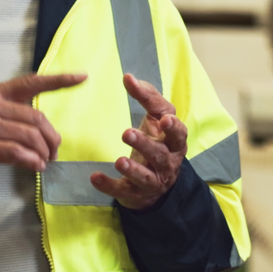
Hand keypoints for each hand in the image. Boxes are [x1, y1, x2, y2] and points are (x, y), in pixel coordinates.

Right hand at [0, 73, 87, 188]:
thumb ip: (8, 115)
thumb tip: (39, 130)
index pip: (31, 82)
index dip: (59, 80)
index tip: (82, 77)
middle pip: (37, 116)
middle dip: (52, 137)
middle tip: (54, 152)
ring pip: (30, 135)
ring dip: (43, 152)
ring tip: (44, 163)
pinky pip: (17, 152)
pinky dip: (31, 161)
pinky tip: (35, 167)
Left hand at [91, 74, 186, 209]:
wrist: (155, 185)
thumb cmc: (156, 143)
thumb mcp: (156, 120)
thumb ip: (148, 98)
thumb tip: (129, 77)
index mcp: (174, 143)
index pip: (177, 133)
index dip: (173, 127)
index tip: (164, 119)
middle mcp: (167, 163)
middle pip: (159, 155)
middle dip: (145, 145)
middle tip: (127, 133)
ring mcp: (152, 181)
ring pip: (145, 177)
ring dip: (132, 169)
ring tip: (119, 161)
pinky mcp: (135, 194)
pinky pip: (123, 191)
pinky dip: (109, 186)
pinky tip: (95, 178)